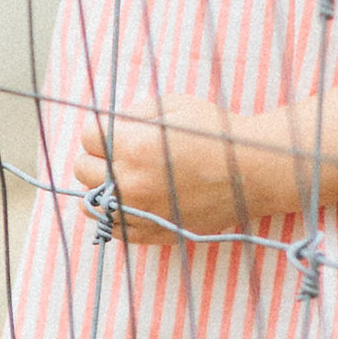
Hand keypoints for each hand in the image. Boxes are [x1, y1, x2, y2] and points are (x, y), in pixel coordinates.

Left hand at [68, 96, 291, 240]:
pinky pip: (112, 230)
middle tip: (120, 153)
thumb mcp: (174, 105)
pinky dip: (113, 215)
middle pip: (83, 169)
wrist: (254, 171)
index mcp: (136, 147)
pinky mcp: (154, 233)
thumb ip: (134, 112)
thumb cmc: (215, 132)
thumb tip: (107, 124)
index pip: (89, 137)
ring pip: (91, 205)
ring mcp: (141, 212)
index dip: (101, 130)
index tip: (117, 132)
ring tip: (120, 178)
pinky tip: (128, 201)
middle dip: (98, 156)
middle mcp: (133, 183)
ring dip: (99, 188)